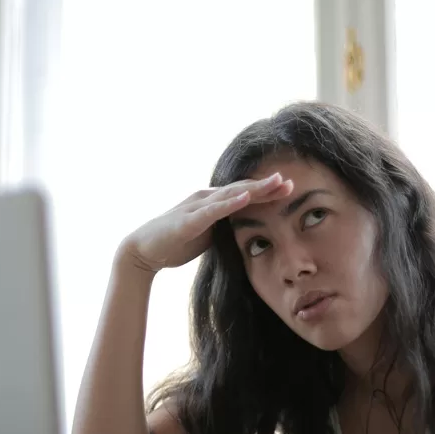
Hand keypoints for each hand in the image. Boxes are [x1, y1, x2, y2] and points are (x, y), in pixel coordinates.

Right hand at [121, 173, 293, 273]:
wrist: (143, 251)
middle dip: (267, 186)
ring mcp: (197, 207)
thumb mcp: (207, 234)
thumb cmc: (174, 242)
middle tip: (291, 182)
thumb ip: (224, 228)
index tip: (290, 190)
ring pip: (230, 195)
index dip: (267, 192)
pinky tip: (245, 198)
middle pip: (241, 190)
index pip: (244, 194)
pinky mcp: (189, 220)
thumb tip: (244, 232)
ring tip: (275, 182)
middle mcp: (206, 199)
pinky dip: (230, 203)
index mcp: (212, 203)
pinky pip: (213, 210)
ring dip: (254, 188)